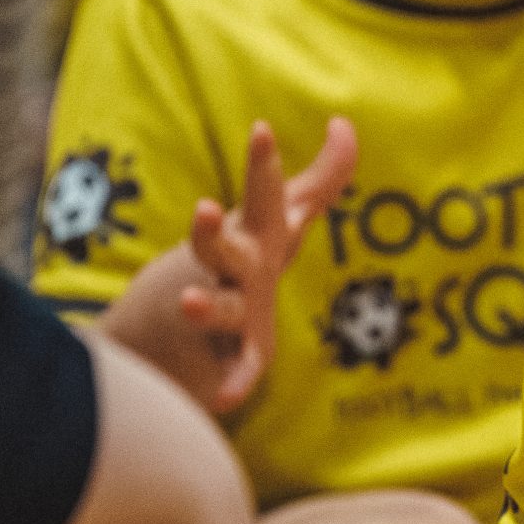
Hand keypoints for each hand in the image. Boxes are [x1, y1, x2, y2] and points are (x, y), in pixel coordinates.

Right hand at [178, 117, 357, 410]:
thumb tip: (344, 124)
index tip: (262, 129)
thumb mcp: (287, 219)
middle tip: (203, 210)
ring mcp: (229, 310)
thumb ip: (323, 177)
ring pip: (217, 307)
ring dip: (204, 307)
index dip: (263, 166)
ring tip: (190, 303)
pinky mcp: (234, 354)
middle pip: (226, 246)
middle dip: (212, 232)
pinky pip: (234, 369)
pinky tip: (229, 399)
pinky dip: (232, 382)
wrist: (179, 329)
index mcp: (256, 233)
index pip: (264, 195)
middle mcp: (237, 267)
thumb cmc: (248, 261)